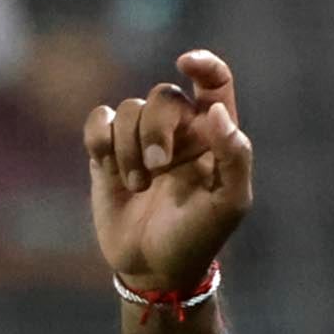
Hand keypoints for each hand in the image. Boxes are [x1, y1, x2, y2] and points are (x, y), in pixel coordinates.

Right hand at [85, 49, 254, 297]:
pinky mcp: (107, 153)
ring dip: (129, 148)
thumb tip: (216, 113)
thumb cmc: (197, 238)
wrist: (153, 270)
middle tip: (157, 169)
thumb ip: (234, 156)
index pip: (214, 83)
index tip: (186, 63)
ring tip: (138, 187)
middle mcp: (178, 131)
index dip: (204, 64)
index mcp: (212, 136)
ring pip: (128, 109)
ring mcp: (140, 140)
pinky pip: (99, 121)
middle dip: (156, 129)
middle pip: (163, 96)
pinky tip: (110, 168)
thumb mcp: (229, 204)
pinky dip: (101, 139)